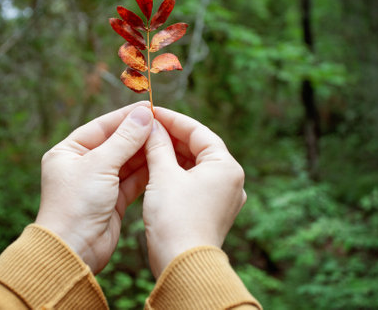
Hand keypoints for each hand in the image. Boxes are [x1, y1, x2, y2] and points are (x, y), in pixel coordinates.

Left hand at [35, 103, 152, 273]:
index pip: (102, 126)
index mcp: (69, 151)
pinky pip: (132, 179)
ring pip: (126, 161)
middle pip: (116, 142)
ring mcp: (98, 183)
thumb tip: (144, 114)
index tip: (149, 107)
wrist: (73, 252)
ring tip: (166, 139)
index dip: (126, 116)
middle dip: (138, 134)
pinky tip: (162, 160)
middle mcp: (82, 165)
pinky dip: (146, 170)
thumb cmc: (76, 205)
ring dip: (144, 151)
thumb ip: (125, 138)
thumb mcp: (100, 165)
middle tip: (163, 122)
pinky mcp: (112, 199)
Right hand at [143, 107, 246, 277]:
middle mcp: (230, 179)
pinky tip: (157, 165)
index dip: (173, 119)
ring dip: (172, 153)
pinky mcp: (212, 209)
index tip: (152, 111)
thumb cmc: (176, 219)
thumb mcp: (163, 175)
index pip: (199, 132)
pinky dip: (176, 171)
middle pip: (198, 147)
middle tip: (148, 127)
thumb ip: (158, 145)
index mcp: (226, 166)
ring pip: (195, 164)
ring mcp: (223, 196)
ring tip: (149, 143)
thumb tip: (151, 125)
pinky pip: (194, 181)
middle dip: (172, 136)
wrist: (183, 267)